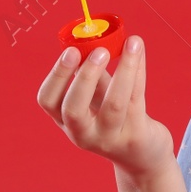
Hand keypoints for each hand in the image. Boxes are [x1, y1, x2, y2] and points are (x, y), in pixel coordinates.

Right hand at [35, 37, 173, 178]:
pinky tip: (138, 50)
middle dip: (85, 77)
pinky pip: (137, 100)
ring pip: (114, 106)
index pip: (48, 101)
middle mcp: (83, 134)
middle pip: (74, 110)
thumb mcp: (97, 96)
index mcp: (66, 120)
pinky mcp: (135, 137)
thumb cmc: (115, 117)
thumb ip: (94, 72)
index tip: (71, 51)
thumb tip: (97, 35)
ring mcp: (109, 139)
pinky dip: (138, 71)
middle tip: (98, 50)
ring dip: (122, 71)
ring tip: (130, 44)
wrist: (142, 156)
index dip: (57, 75)